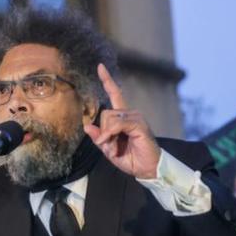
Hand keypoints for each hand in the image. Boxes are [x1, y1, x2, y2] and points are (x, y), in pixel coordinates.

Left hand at [83, 64, 161, 179]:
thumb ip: (99, 138)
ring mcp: (136, 118)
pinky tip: (114, 146)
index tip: (100, 66)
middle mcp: (131, 114)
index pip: (115, 94)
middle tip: (111, 147)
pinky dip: (111, 135)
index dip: (107, 80)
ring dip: (108, 137)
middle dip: (104, 132)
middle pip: (105, 113)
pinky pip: (118, 124)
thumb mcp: (109, 150)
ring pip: (110, 119)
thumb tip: (87, 126)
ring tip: (117, 149)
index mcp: (123, 117)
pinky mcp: (139, 124)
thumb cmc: (131, 159)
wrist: (148, 169)